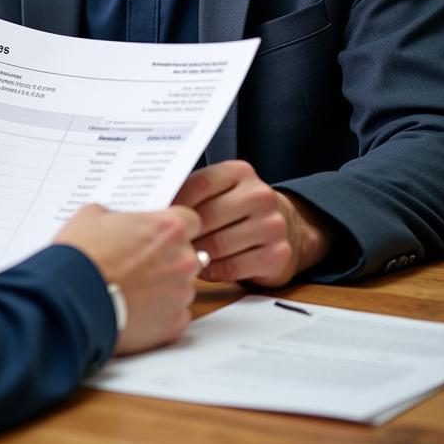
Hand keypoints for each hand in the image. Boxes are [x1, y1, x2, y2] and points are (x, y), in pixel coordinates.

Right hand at [55, 204, 201, 355]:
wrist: (69, 299)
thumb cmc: (81, 255)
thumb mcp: (92, 216)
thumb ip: (117, 216)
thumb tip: (118, 224)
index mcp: (168, 228)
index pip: (190, 221)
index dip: (171, 229)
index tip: (157, 234)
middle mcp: (183, 260)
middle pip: (184, 256)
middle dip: (165, 259)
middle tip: (136, 263)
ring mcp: (181, 294)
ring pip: (179, 287)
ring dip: (160, 287)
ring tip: (129, 290)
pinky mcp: (173, 324)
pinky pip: (173, 315)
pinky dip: (157, 314)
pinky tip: (132, 309)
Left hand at [173, 160, 331, 286]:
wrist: (290, 226)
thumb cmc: (239, 210)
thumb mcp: (220, 191)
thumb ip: (192, 194)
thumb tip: (152, 206)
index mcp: (240, 172)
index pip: (199, 185)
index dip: (175, 204)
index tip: (159, 218)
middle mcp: (259, 195)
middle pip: (207, 217)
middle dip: (185, 233)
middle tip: (169, 244)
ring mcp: (272, 224)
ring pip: (218, 244)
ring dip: (198, 254)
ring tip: (186, 256)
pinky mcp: (278, 254)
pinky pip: (233, 267)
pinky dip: (214, 271)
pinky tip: (206, 269)